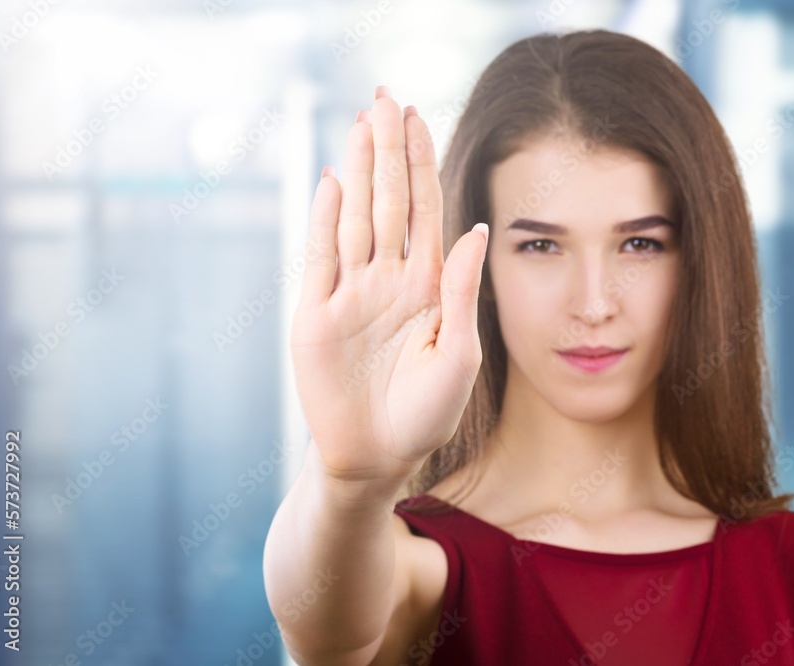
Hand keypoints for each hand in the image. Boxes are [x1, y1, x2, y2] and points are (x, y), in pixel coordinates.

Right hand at [290, 85, 488, 485]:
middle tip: (386, 97)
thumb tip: (477, 229)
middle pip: (387, 201)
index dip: (419, 163)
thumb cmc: (427, 413)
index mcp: (426, 285)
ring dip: (358, 171)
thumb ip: (462, 290)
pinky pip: (322, 258)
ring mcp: (350, 294)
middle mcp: (388, 279)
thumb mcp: (459, 352)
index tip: (418, 116)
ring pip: (355, 218)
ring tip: (361, 123)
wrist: (377, 458)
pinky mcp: (316, 315)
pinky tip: (333, 182)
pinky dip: (326, 220)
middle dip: (388, 149)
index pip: (423, 210)